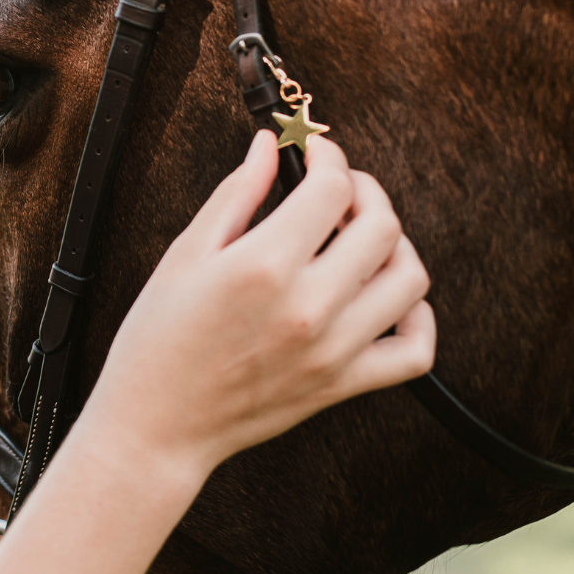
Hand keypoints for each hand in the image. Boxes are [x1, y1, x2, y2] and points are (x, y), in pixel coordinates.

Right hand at [79, 130, 435, 478]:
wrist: (156, 426)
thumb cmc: (157, 341)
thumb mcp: (186, 254)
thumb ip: (237, 194)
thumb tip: (269, 146)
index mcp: (264, 266)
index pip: (333, 188)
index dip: (328, 156)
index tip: (314, 153)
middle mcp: (308, 307)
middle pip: (383, 225)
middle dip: (365, 191)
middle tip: (337, 191)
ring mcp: (332, 350)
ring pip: (410, 279)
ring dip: (394, 246)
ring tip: (359, 241)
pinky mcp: (341, 385)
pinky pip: (414, 351)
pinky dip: (417, 318)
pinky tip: (385, 297)